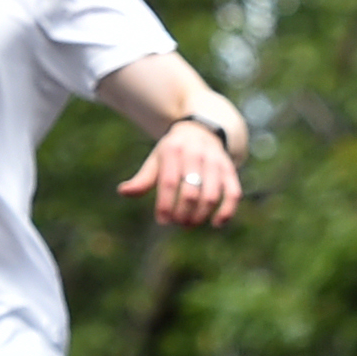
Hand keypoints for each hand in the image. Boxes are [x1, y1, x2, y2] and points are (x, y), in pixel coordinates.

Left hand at [117, 121, 239, 227]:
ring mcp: (215, 162)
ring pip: (211, 195)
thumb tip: (123, 192)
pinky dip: (226, 211)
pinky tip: (216, 224)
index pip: (169, 182)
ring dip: (200, 215)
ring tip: (189, 223)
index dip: (165, 204)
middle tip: (177, 223)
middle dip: (182, 213)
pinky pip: (233, 193)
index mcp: (174, 150)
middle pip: (191, 192)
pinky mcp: (230, 170)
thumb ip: (142, 179)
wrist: (201, 131)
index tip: (162, 220)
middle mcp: (196, 154)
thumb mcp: (156, 160)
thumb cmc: (173, 152)